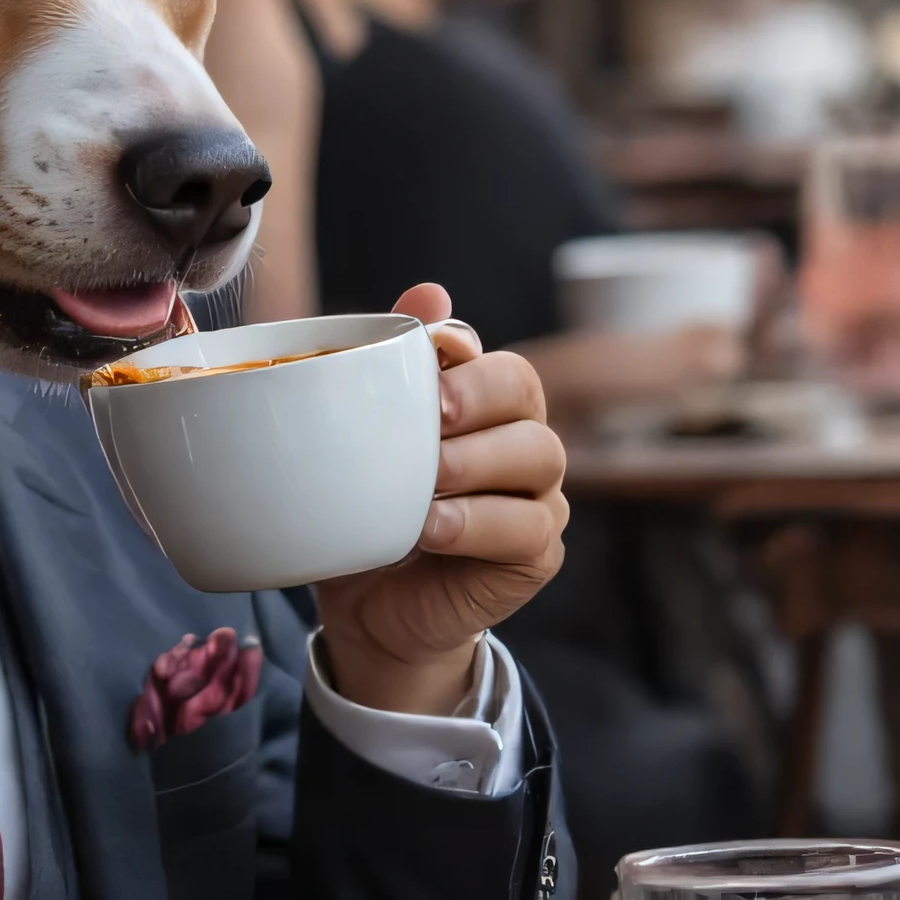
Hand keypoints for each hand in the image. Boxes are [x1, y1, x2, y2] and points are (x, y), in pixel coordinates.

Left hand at [308, 281, 567, 718]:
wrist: (369, 608)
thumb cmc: (368, 512)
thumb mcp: (361, 443)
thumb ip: (385, 371)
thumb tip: (428, 291)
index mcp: (483, 405)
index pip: (495, 360)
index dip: (467, 356)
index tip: (427, 356)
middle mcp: (520, 441)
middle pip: (526, 394)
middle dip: (480, 397)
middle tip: (432, 415)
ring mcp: (536, 497)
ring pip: (538, 456)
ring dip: (478, 462)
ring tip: (428, 482)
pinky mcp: (536, 553)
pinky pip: (527, 529)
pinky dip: (479, 525)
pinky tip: (433, 528)